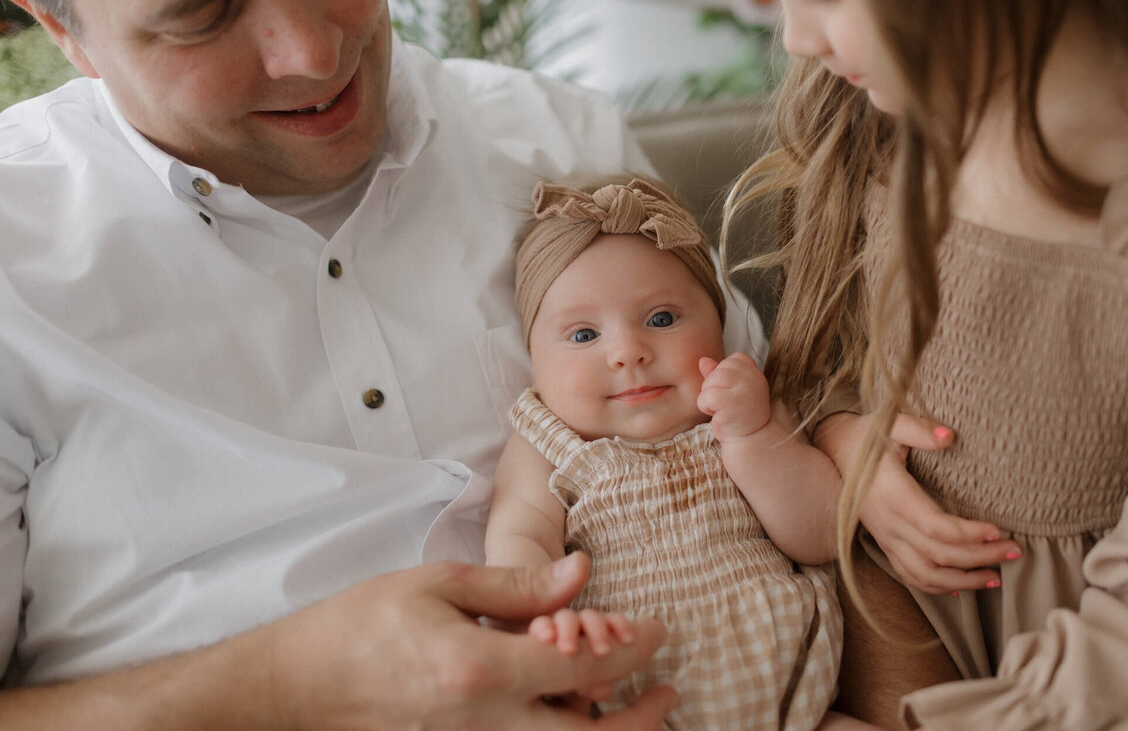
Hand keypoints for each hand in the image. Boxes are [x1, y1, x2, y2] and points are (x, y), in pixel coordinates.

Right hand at [271, 552, 677, 729]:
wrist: (297, 687)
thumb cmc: (360, 626)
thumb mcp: (440, 586)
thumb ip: (518, 585)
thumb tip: (582, 573)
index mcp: (479, 671)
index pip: (583, 668)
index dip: (633, 650)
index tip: (658, 631)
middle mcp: (482, 726)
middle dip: (642, 718)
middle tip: (669, 690)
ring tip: (642, 712)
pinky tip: (579, 719)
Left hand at [696, 352, 770, 442]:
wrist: (752, 439)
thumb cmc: (740, 413)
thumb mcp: (732, 389)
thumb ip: (719, 372)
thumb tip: (703, 360)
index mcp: (754, 371)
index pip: (731, 360)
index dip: (725, 376)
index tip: (733, 392)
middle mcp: (752, 377)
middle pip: (718, 370)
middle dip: (714, 387)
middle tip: (726, 403)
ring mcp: (744, 389)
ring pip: (710, 382)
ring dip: (709, 397)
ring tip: (722, 409)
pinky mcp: (731, 402)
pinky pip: (706, 396)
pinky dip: (705, 407)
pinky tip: (717, 415)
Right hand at [816, 412, 1021, 594]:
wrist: (835, 448)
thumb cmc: (866, 435)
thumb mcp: (889, 423)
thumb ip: (918, 429)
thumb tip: (949, 437)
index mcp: (893, 495)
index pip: (935, 527)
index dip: (969, 534)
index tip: (999, 531)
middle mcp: (889, 522)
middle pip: (938, 555)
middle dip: (980, 557)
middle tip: (1015, 552)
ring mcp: (885, 536)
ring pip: (924, 574)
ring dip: (962, 581)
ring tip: (995, 578)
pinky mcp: (884, 541)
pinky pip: (909, 574)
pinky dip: (935, 586)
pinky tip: (960, 587)